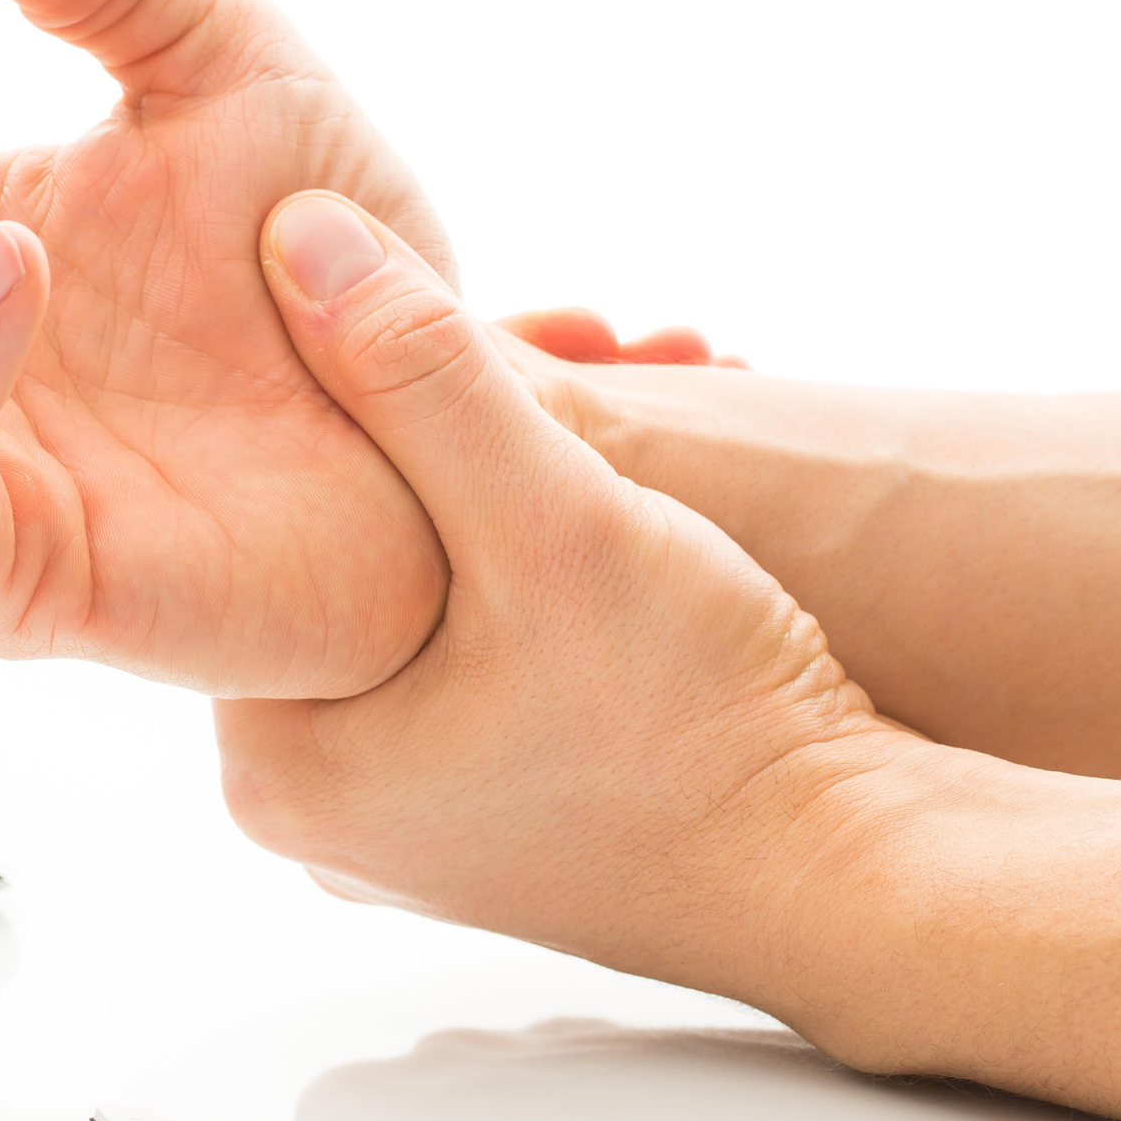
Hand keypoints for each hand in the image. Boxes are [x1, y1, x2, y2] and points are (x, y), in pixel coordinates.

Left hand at [216, 193, 908, 1003]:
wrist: (854, 882)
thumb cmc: (701, 726)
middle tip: (588, 336)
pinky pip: (476, 650)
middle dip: (464, 425)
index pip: (266, 525)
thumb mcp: (554, 519)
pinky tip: (628, 497)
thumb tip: (294, 238)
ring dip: (520, 482)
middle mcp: (309, 809)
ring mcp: (397, 822)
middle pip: (351, 554)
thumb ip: (420, 374)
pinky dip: (540, 564)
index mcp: (272, 762)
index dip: (359, 389)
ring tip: (635, 384)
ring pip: (427, 593)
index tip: (470, 318)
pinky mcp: (482, 816)